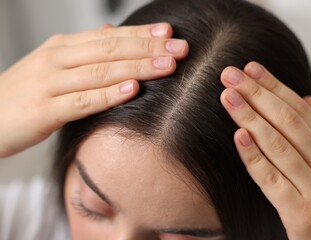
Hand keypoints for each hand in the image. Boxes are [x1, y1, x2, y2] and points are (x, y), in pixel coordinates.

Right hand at [0, 23, 188, 157]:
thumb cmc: (26, 92)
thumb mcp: (54, 64)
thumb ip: (84, 50)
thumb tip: (111, 32)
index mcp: (63, 47)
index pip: (110, 37)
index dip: (141, 35)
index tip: (169, 33)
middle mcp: (58, 59)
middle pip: (110, 50)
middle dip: (148, 48)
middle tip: (179, 49)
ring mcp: (50, 83)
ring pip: (101, 72)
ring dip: (136, 67)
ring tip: (166, 66)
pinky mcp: (45, 110)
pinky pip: (82, 101)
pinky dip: (109, 94)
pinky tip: (132, 89)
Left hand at [220, 62, 310, 239]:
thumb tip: (305, 99)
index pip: (298, 109)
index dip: (273, 86)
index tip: (250, 68)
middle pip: (286, 120)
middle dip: (257, 94)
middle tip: (231, 75)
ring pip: (278, 144)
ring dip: (250, 117)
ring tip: (228, 96)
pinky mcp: (301, 212)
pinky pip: (271, 179)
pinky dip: (254, 157)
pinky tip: (239, 137)